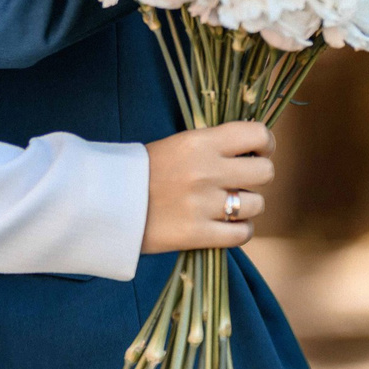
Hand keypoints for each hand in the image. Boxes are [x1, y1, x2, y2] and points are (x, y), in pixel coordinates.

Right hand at [139, 121, 274, 253]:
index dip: (265, 143)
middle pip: (265, 172)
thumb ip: (213, 146)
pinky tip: (225, 225)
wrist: (104, 203)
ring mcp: (204, 205)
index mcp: (199, 143)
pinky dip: (239, 230)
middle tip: (241, 180)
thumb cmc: (141, 170)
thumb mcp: (177, 145)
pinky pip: (242, 234)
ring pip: (257, 205)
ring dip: (246, 206)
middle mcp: (207, 171)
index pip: (256, 134)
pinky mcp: (199, 234)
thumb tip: (253, 147)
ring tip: (226, 205)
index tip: (257, 150)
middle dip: (256, 176)